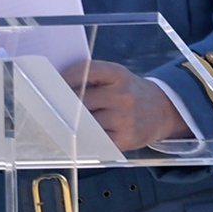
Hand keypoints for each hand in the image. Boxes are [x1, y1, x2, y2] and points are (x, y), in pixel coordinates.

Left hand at [63, 60, 189, 151]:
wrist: (162, 110)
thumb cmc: (130, 92)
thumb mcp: (117, 77)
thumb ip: (92, 79)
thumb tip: (56, 87)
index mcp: (118, 75)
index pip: (86, 71)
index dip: (66, 77)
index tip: (52, 83)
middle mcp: (122, 95)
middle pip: (81, 100)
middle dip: (63, 105)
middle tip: (50, 107)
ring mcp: (125, 118)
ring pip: (86, 123)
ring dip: (72, 124)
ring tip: (61, 123)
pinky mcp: (125, 139)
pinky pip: (96, 140)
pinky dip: (84, 138)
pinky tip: (78, 136)